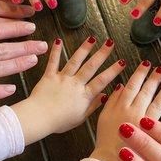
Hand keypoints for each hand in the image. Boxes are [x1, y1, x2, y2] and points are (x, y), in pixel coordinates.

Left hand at [11, 37, 125, 144]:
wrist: (39, 118)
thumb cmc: (59, 121)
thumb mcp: (80, 118)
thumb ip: (93, 105)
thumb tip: (105, 95)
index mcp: (84, 95)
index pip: (102, 80)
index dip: (113, 70)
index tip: (122, 62)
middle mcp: (75, 83)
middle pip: (91, 66)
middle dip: (102, 54)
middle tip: (110, 43)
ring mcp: (62, 78)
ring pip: (75, 61)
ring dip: (84, 49)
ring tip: (92, 39)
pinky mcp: (49, 76)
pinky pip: (53, 62)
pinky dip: (56, 51)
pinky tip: (59, 40)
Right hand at [91, 64, 160, 160]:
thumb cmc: (104, 138)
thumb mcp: (102, 116)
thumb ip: (111, 100)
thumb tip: (120, 85)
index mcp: (121, 106)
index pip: (132, 85)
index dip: (140, 73)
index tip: (146, 63)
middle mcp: (135, 112)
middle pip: (146, 92)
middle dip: (154, 78)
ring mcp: (146, 125)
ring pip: (158, 104)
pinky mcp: (155, 138)